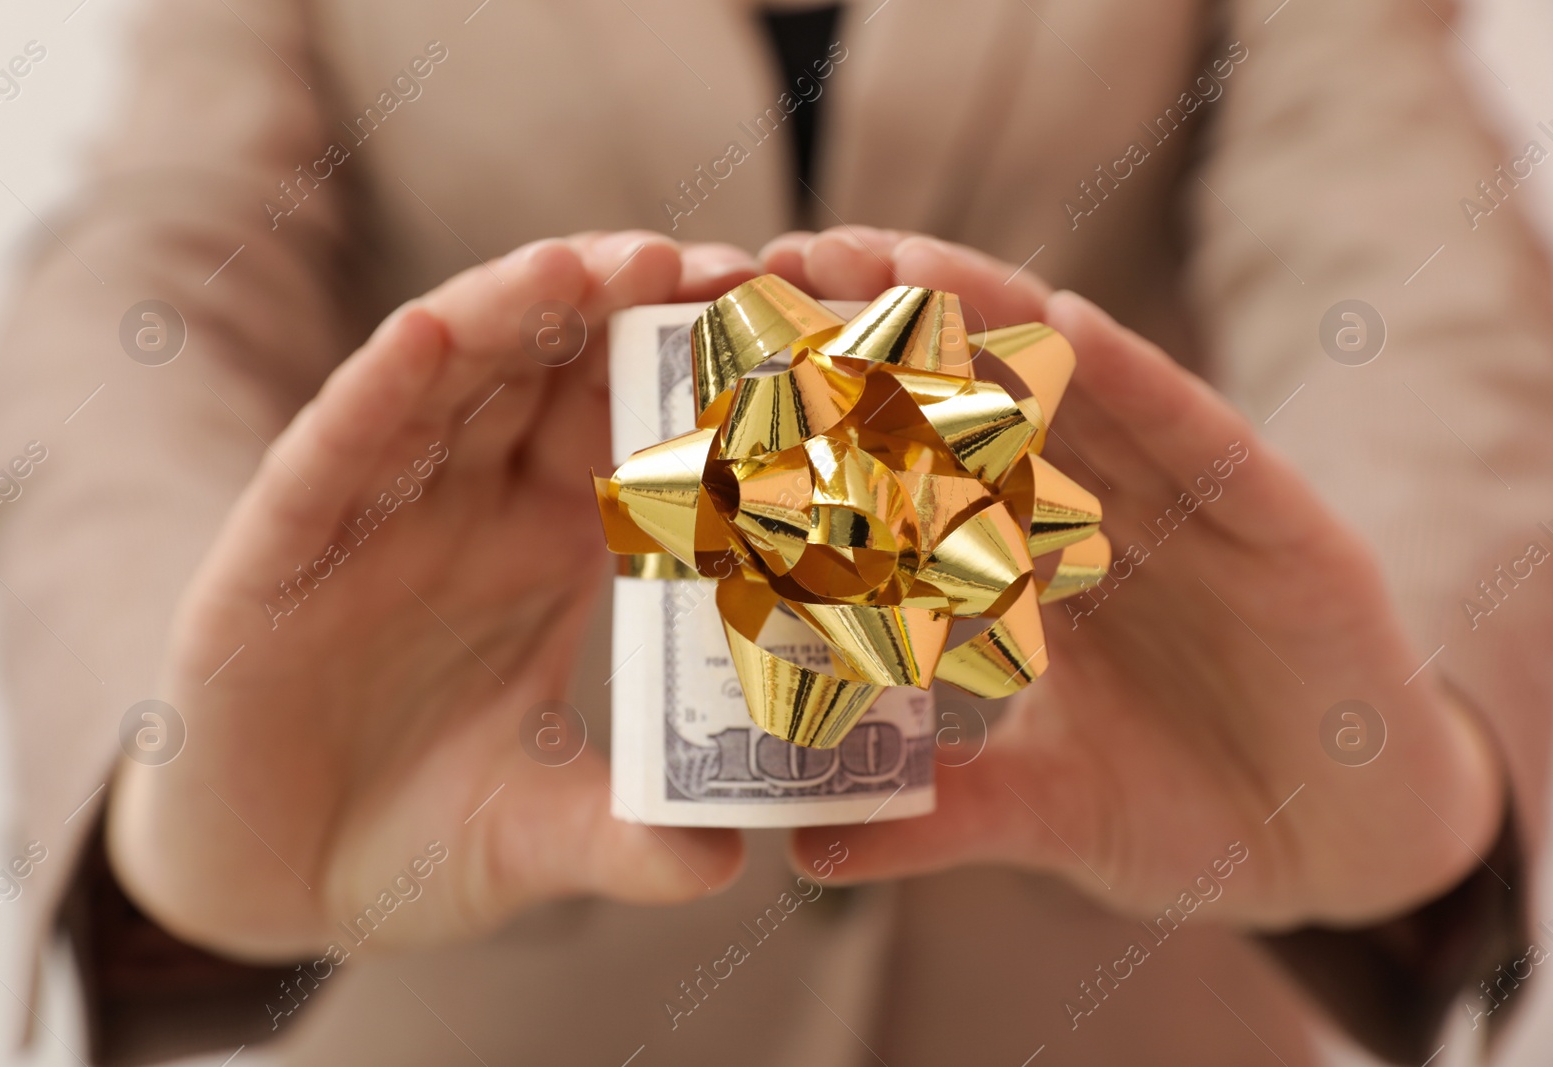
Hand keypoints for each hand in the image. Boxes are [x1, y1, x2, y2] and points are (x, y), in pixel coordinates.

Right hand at [107, 233, 760, 958]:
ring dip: (509, 317)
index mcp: (540, 543)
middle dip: (620, 307)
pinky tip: (428, 339)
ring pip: (441, 385)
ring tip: (585, 266)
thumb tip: (729, 862)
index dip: (693, 370)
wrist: (270, 882)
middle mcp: (462, 509)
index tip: (779, 331)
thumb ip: (625, 841)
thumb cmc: (413, 835)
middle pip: (544, 373)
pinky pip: (328, 458)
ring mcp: (367, 520)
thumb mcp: (536, 836)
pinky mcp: (271, 555)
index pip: (623, 423)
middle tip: (713, 264)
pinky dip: (376, 396)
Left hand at [769, 227, 1502, 928]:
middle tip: (792, 258)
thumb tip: (807, 852)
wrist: (1341, 846)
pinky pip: (1203, 433)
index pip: (930, 461)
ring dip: (994, 315)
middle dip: (891, 321)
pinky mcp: (1279, 521)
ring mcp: (1190, 503)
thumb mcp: (1049, 810)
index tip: (742, 361)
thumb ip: (942, 816)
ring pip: (1085, 384)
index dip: (841, 409)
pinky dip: (1140, 380)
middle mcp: (1106, 506)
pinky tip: (1071, 323)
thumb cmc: (1189, 807)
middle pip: (989, 390)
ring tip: (896, 263)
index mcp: (1040, 559)